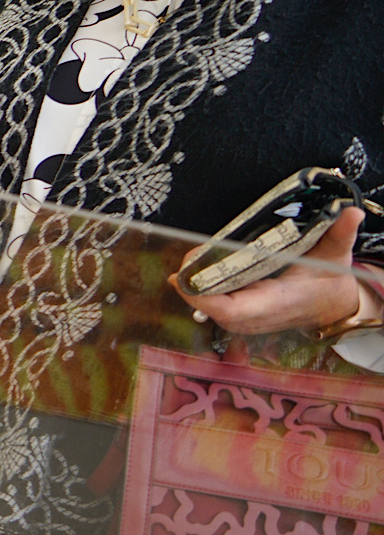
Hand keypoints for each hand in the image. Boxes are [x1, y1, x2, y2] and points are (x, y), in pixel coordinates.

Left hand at [172, 208, 371, 335]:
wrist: (334, 304)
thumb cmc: (329, 279)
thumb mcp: (337, 255)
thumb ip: (340, 234)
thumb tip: (351, 214)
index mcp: (277, 302)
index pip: (231, 310)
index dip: (202, 297)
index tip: (183, 277)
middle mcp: (257, 316)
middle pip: (211, 308)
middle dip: (193, 283)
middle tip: (190, 256)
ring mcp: (248, 320)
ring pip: (210, 309)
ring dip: (196, 286)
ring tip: (193, 259)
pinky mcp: (243, 317)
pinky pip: (215, 307)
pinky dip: (203, 289)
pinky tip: (198, 269)